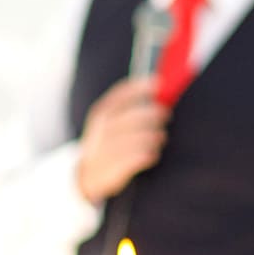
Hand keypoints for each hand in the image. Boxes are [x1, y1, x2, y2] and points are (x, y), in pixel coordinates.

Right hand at [74, 77, 167, 202]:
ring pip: (135, 139)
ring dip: (152, 137)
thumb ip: (130, 108)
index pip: (120, 96)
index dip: (139, 87)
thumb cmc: (110, 141)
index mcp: (101, 113)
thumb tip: (159, 90)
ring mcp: (106, 148)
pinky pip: (135, 160)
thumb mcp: (111, 122)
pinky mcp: (113, 167)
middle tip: (165, 113)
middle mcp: (102, 129)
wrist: (88, 172)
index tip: (158, 82)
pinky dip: (147, 155)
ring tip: (161, 137)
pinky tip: (153, 155)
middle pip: (131, 117)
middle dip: (151, 113)